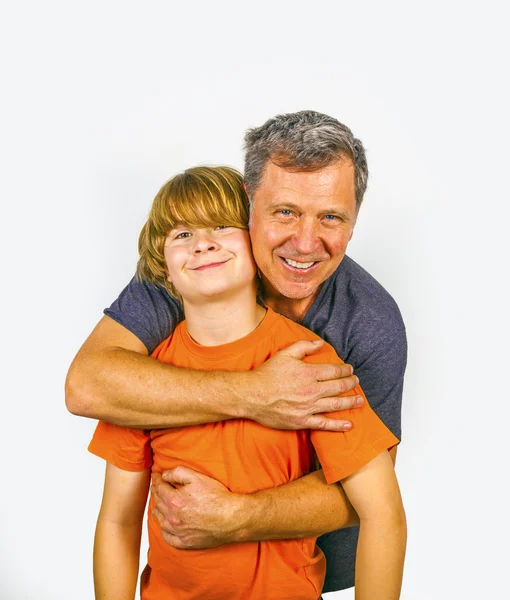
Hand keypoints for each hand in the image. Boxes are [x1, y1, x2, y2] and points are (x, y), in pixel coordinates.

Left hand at [151, 467, 246, 549]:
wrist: (231, 517)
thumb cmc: (217, 497)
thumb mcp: (197, 477)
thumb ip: (178, 473)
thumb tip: (165, 475)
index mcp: (174, 501)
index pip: (160, 488)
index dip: (157, 480)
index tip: (156, 476)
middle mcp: (173, 518)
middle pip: (159, 503)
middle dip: (156, 493)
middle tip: (156, 488)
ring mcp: (179, 532)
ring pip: (161, 521)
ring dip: (158, 512)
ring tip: (157, 507)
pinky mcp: (186, 543)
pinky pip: (169, 538)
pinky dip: (164, 532)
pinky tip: (165, 528)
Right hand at [247, 340, 362, 431]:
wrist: (251, 395)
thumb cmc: (267, 373)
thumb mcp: (285, 354)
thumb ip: (304, 346)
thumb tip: (321, 343)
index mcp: (308, 373)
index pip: (334, 371)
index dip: (345, 369)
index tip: (350, 369)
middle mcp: (312, 391)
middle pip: (339, 387)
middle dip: (351, 383)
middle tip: (357, 382)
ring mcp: (308, 407)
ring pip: (336, 404)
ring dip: (351, 402)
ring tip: (360, 400)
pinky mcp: (302, 421)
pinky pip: (324, 424)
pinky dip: (338, 425)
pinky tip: (348, 424)